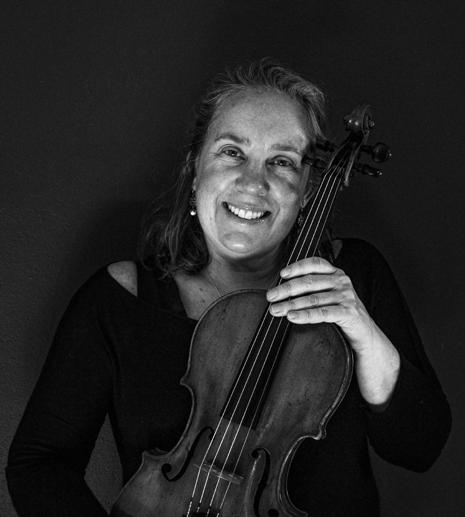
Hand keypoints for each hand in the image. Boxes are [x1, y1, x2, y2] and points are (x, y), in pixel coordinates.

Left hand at [266, 256, 399, 406]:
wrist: (366, 337)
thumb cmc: (342, 316)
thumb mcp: (328, 297)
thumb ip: (312, 289)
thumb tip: (281, 289)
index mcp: (336, 274)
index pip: (315, 264)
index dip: (297, 267)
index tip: (281, 274)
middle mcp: (342, 282)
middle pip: (309, 282)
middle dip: (286, 290)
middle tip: (270, 296)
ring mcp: (347, 297)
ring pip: (313, 298)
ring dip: (290, 304)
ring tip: (275, 310)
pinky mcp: (349, 313)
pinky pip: (323, 313)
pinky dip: (305, 315)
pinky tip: (292, 317)